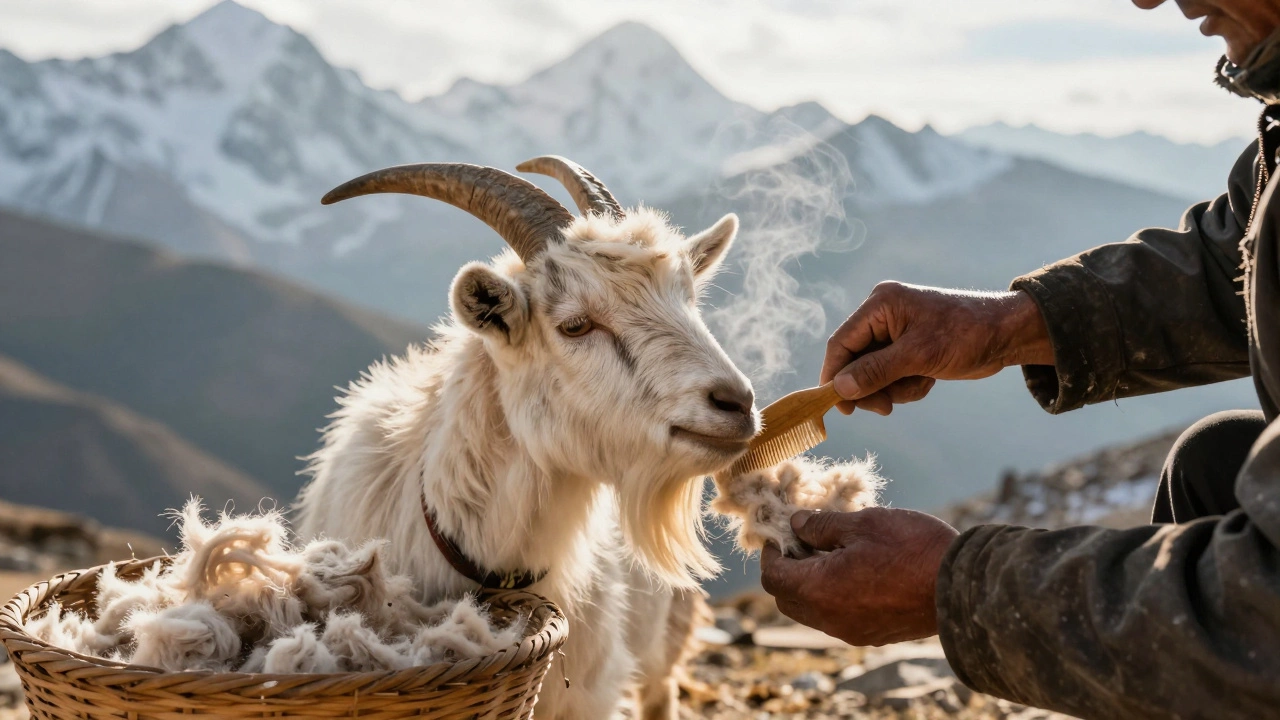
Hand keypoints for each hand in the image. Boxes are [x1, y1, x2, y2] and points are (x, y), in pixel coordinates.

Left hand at [759, 507, 958, 645]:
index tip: (781, 531)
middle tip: (803, 539)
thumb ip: (822, 526)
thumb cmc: (913, 549)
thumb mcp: (864, 523)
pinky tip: (852, 570)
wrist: (962, 588)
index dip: (771, 552)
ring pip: (811, 611)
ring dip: (810, 583)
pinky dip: (831, 595)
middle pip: (787, 599)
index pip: (773, 577)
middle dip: (787, 569)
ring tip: (830, 551)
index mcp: (820, 590)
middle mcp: (830, 619)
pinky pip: (835, 618)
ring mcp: (851, 631)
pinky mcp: (872, 635)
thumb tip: (796, 525)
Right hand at [822, 283, 1052, 414]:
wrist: (1007, 335)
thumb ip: (876, 371)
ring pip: (873, 374)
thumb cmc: (966, 335)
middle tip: (885, 408)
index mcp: (880, 305)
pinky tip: (929, 381)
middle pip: (854, 362)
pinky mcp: (909, 350)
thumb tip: (840, 388)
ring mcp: (895, 334)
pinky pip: (891, 377)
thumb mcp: (919, 356)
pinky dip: (907, 386)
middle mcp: (883, 317)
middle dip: (871, 386)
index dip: (835, 375)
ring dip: (894, 388)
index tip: (838, 407)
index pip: (841, 343)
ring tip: (921, 384)